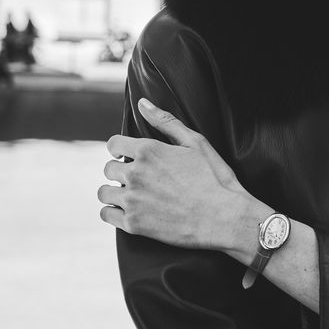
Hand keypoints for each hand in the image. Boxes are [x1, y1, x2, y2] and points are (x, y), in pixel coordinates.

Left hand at [98, 98, 248, 250]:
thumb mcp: (195, 142)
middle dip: (120, 170)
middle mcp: (135, 173)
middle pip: (108, 168)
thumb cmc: (214, 177)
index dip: (120, 148)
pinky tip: (128, 210)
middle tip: (137, 177)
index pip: (113, 144)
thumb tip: (142, 103)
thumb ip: (165, 121)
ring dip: (114, 191)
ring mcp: (133, 200)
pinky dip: (113, 212)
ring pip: (103, 192)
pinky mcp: (134, 224)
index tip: (127, 155)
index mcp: (148, 150)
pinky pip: (106, 215)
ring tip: (131, 194)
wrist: (224, 217)